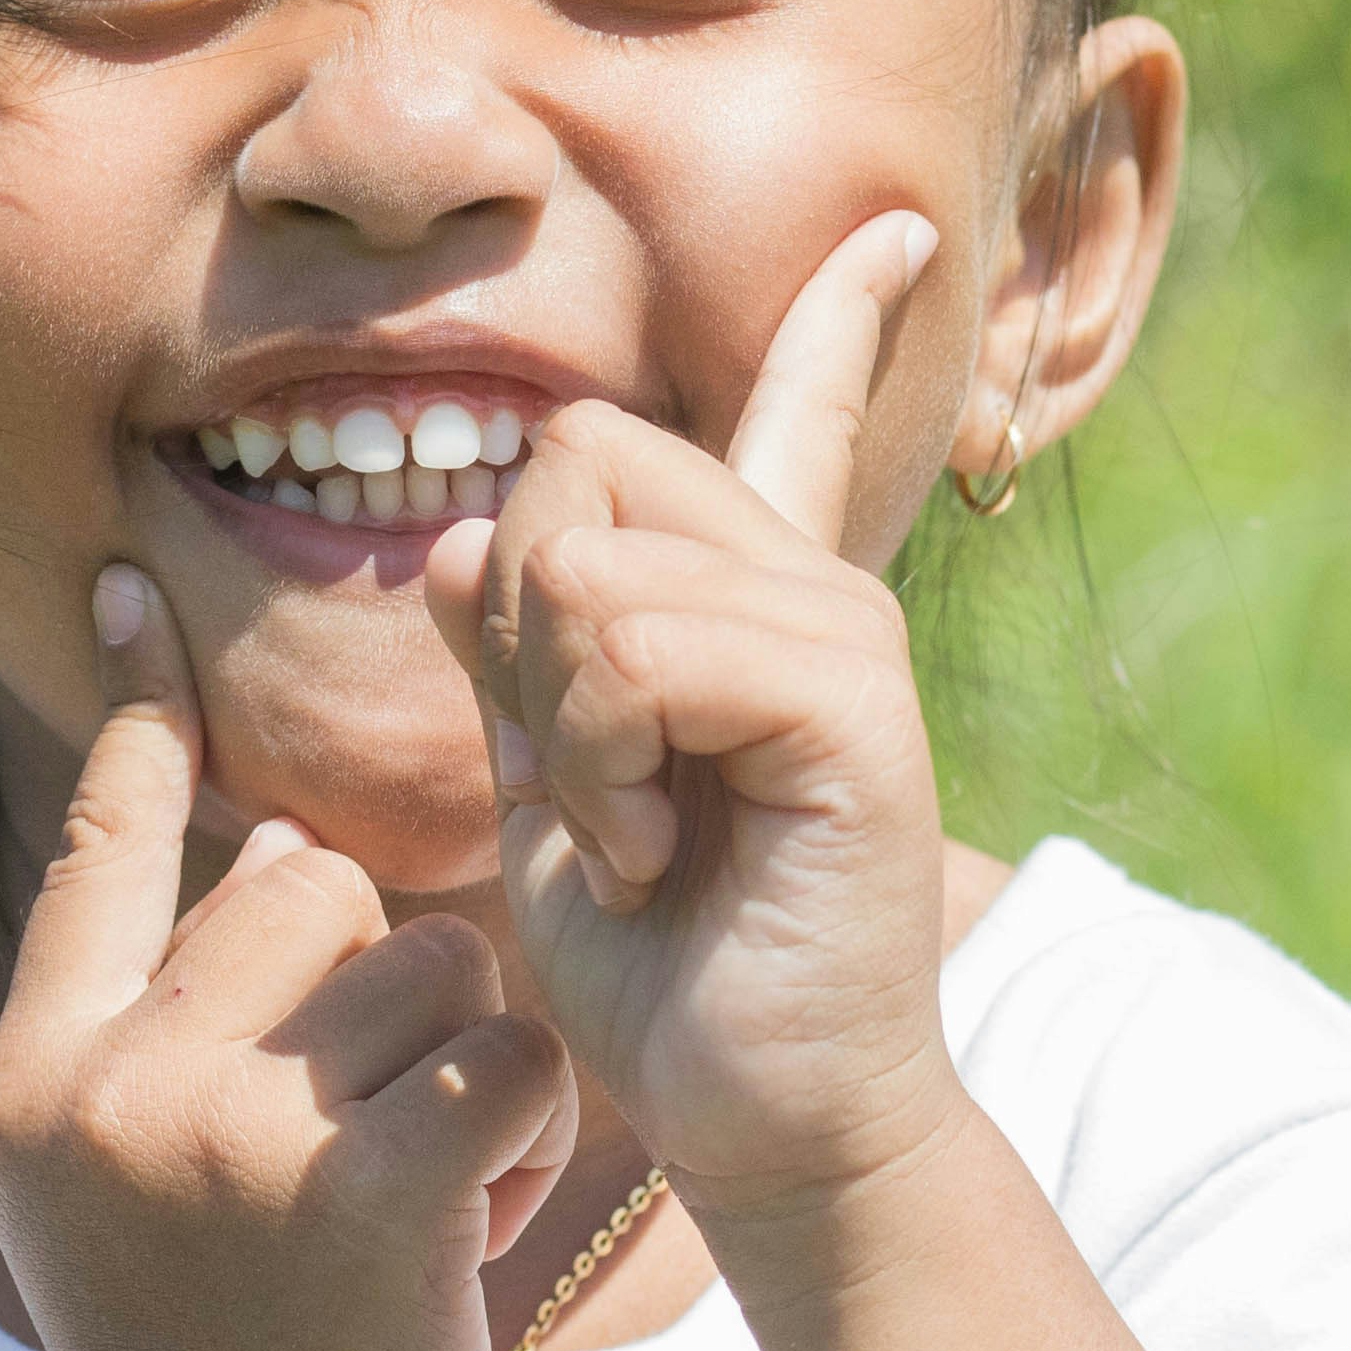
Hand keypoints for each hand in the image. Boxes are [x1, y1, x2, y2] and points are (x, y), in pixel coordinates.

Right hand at [0, 572, 581, 1350]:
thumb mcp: (108, 1188)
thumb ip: (146, 1025)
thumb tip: (251, 838)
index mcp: (38, 1072)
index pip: (100, 843)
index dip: (135, 713)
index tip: (128, 577)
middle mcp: (111, 1085)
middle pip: (307, 881)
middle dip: (372, 987)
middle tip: (348, 1152)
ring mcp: (230, 1138)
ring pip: (427, 958)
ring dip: (453, 1069)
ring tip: (398, 1211)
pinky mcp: (366, 1197)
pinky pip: (504, 1053)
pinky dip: (515, 1137)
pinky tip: (464, 1239)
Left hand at [425, 211, 969, 1228]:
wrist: (756, 1118)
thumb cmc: (661, 972)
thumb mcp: (549, 796)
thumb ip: (513, 664)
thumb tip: (459, 538)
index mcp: (753, 601)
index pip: (800, 413)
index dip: (839, 319)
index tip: (892, 231)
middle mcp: (812, 591)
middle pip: (581, 454)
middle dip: (523, 620)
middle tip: (592, 780)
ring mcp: (841, 637)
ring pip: (594, 566)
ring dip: (561, 729)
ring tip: (637, 836)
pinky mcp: (849, 706)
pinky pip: (646, 646)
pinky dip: (606, 761)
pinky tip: (661, 850)